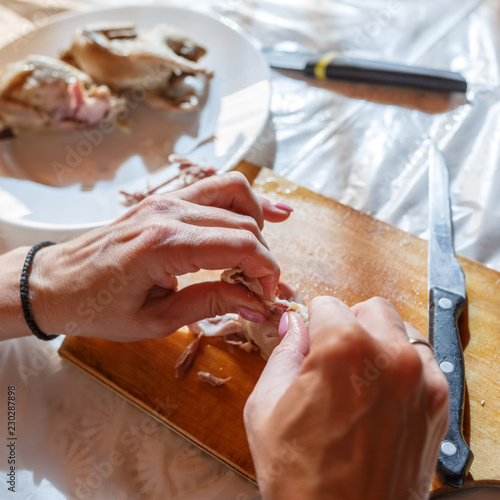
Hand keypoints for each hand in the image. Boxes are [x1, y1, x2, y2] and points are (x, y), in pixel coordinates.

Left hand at [26, 172, 291, 340]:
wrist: (56, 282)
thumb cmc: (98, 307)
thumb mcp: (156, 320)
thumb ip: (210, 304)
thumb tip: (255, 303)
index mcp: (164, 245)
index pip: (239, 245)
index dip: (264, 270)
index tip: (266, 295)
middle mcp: (169, 212)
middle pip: (243, 222)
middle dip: (264, 256)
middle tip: (260, 287)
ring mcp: (166, 199)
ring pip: (234, 192)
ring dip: (258, 219)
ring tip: (265, 250)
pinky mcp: (164, 199)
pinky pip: (214, 188)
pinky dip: (242, 201)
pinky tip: (263, 214)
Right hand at [244, 296, 448, 499]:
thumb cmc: (300, 476)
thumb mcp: (266, 407)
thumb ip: (283, 353)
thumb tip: (293, 325)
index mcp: (344, 348)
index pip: (327, 304)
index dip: (312, 322)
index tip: (309, 339)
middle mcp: (390, 355)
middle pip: (370, 308)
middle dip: (347, 324)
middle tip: (332, 354)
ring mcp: (421, 379)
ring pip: (400, 330)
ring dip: (378, 341)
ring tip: (359, 373)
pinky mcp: (437, 403)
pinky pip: (422, 360)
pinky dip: (402, 364)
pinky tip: (381, 390)